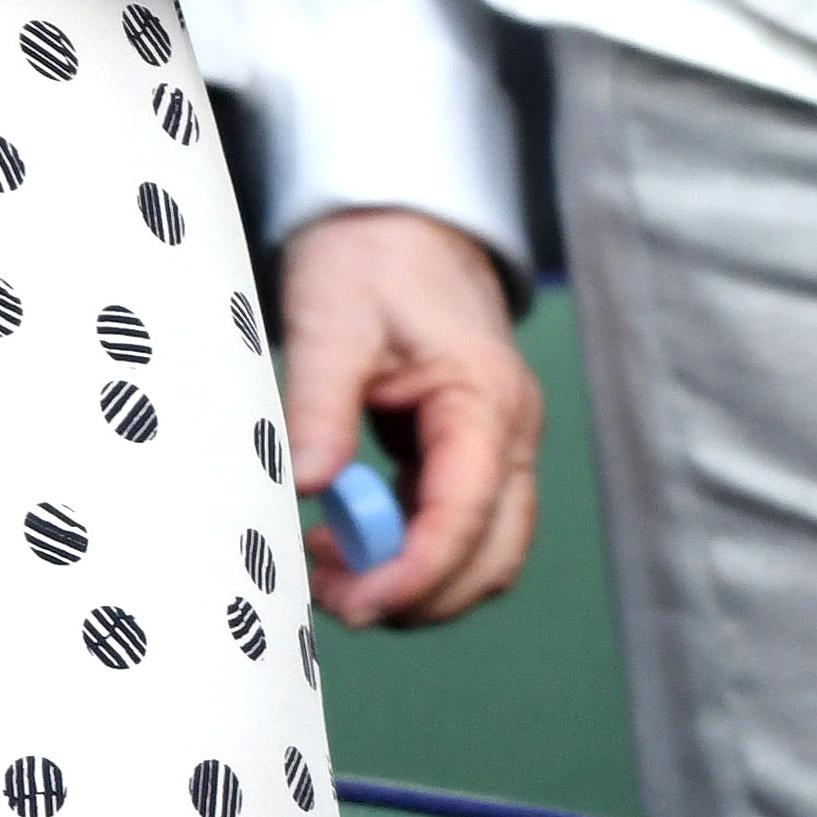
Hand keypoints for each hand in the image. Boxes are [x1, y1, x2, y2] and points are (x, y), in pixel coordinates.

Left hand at [277, 206, 539, 627]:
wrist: (397, 213)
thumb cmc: (371, 254)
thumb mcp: (332, 322)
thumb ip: (320, 406)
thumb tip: (308, 488)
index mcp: (485, 397)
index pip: (468, 514)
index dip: (415, 574)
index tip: (352, 603)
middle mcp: (508, 429)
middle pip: (491, 555)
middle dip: (418, 594)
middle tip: (332, 599)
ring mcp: (495, 442)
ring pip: (480, 551)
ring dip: (414, 580)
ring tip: (331, 571)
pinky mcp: (469, 449)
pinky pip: (455, 525)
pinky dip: (409, 551)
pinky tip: (348, 539)